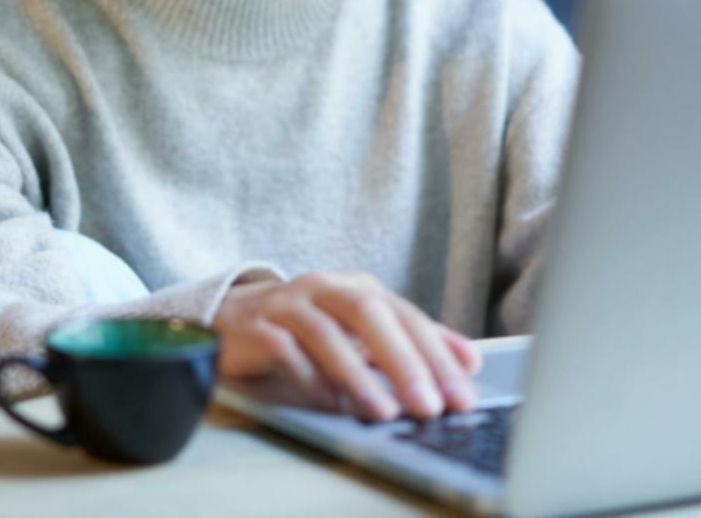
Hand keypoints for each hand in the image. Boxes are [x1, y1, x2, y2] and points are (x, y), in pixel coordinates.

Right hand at [211, 271, 481, 421]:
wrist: (231, 318)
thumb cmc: (307, 329)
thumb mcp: (362, 333)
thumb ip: (411, 343)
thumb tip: (468, 360)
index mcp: (358, 288)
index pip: (406, 316)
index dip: (437, 355)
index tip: (462, 395)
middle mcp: (325, 288)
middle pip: (370, 314)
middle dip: (404, 361)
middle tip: (430, 405)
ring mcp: (287, 305)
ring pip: (326, 332)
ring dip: (358, 375)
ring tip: (383, 412)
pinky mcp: (254, 327)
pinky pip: (284, 349)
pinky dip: (309, 377)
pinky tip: (329, 404)